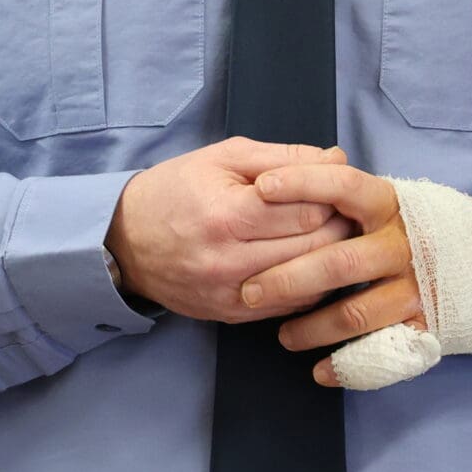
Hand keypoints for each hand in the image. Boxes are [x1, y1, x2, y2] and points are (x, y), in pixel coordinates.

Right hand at [106, 138, 357, 322]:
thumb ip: (283, 157)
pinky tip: (308, 264)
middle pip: (312, 249)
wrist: (124, 240)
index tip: (340, 190)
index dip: (332, 198)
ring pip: (306, 282)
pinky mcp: (230, 315)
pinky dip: (307, 285)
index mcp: (226, 215)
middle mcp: (228, 261)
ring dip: (328, 259)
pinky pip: (288, 306)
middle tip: (346, 213)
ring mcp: (229, 294)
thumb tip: (337, 159)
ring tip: (332, 237)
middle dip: (338, 228)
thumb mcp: (223, 158)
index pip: (306, 212)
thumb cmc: (175, 190)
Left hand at [244, 162, 422, 385]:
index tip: (261, 187)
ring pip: (356, 312)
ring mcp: (415, 287)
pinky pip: (381, 352)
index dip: (303, 183)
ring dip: (312, 328)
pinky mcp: (423, 324)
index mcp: (387, 202)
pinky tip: (321, 371)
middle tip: (250, 291)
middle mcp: (403, 243)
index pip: (343, 184)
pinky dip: (348, 366)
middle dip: (289, 278)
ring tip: (281, 336)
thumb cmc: (404, 226)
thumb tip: (277, 175)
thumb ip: (336, 189)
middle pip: (341, 262)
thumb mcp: (379, 198)